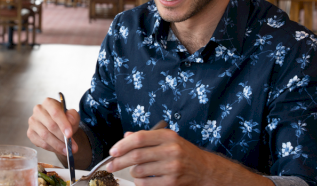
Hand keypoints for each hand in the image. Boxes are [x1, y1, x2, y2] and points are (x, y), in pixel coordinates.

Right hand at [27, 97, 79, 155]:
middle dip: (62, 138)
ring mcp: (33, 122)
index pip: (55, 112)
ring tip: (67, 150)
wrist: (58, 126)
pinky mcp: (30, 133)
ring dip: (57, 145)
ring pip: (45, 136)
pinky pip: (41, 143)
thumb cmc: (65, 119)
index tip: (70, 134)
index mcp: (49, 103)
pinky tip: (58, 150)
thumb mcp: (72, 116)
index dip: (63, 124)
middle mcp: (38, 110)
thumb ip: (73, 116)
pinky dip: (51, 148)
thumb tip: (70, 120)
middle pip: (50, 125)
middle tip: (72, 147)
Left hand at [106, 129, 271, 185]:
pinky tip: (143, 178)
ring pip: (139, 171)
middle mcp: (171, 150)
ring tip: (134, 170)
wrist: (205, 170)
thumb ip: (147, 137)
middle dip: (119, 161)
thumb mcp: (168, 139)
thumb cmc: (184, 153)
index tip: (112, 151)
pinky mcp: (172, 182)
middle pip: (136, 156)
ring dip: (132, 172)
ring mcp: (172, 167)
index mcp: (168, 136)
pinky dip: (140, 182)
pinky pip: (146, 183)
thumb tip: (126, 137)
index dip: (122, 145)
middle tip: (111, 165)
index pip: (139, 138)